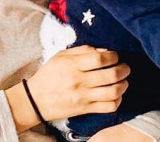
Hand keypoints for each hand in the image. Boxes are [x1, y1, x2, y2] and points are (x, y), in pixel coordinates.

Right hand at [6, 45, 128, 131]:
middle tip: (125, 67)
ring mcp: (83, 97)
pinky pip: (108, 107)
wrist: (34, 100)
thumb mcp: (62, 56)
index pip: (100, 59)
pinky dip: (117, 100)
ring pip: (113, 92)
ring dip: (123, 85)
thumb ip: (83, 50)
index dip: (113, 56)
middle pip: (111, 75)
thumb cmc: (49, 74)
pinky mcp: (85, 109)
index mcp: (73, 65)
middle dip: (124, 69)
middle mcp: (79, 81)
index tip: (115, 56)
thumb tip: (104, 50)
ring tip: (123, 81)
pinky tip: (116, 95)